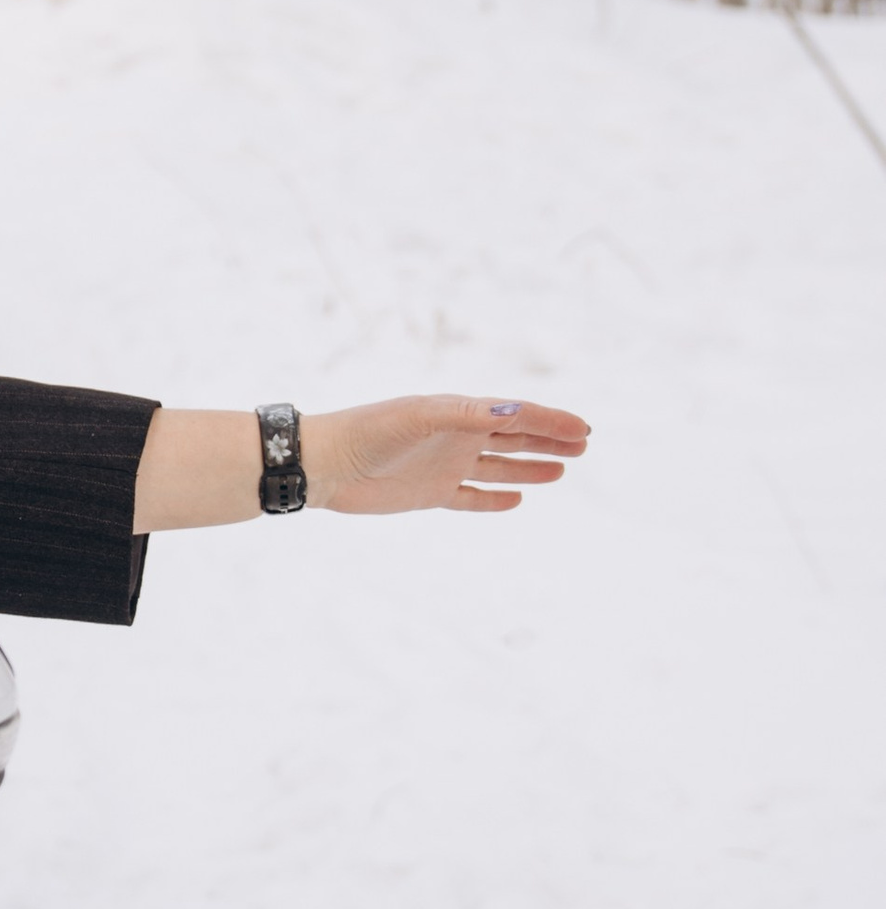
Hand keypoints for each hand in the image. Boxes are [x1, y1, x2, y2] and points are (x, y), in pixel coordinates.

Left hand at [307, 394, 590, 516]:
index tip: (583, 429)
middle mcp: (455, 437)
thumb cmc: (369, 432)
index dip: (550, 421)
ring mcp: (443, 466)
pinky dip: (494, 499)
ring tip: (562, 470)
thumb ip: (465, 414)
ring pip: (498, 466)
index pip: (515, 415)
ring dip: (530, 467)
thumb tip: (513, 409)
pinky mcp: (428, 494)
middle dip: (549, 440)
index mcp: (457, 413)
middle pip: (513, 438)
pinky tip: (517, 499)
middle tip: (584, 445)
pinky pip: (470, 498)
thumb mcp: (419, 416)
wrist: (324, 465)